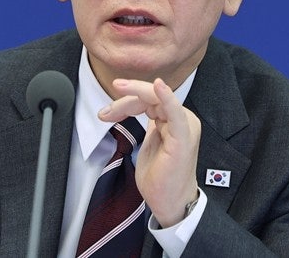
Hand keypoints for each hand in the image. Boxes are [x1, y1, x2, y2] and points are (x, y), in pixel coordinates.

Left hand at [98, 77, 200, 226]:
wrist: (168, 203)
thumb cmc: (159, 176)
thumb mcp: (148, 141)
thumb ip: (149, 122)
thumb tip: (135, 105)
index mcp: (174, 119)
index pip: (149, 99)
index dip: (126, 101)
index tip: (106, 112)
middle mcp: (181, 119)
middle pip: (150, 96)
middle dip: (124, 101)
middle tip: (105, 112)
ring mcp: (183, 127)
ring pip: (156, 99)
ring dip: (132, 98)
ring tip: (110, 111)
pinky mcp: (182, 137)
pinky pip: (175, 112)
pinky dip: (166, 97)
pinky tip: (159, 86)